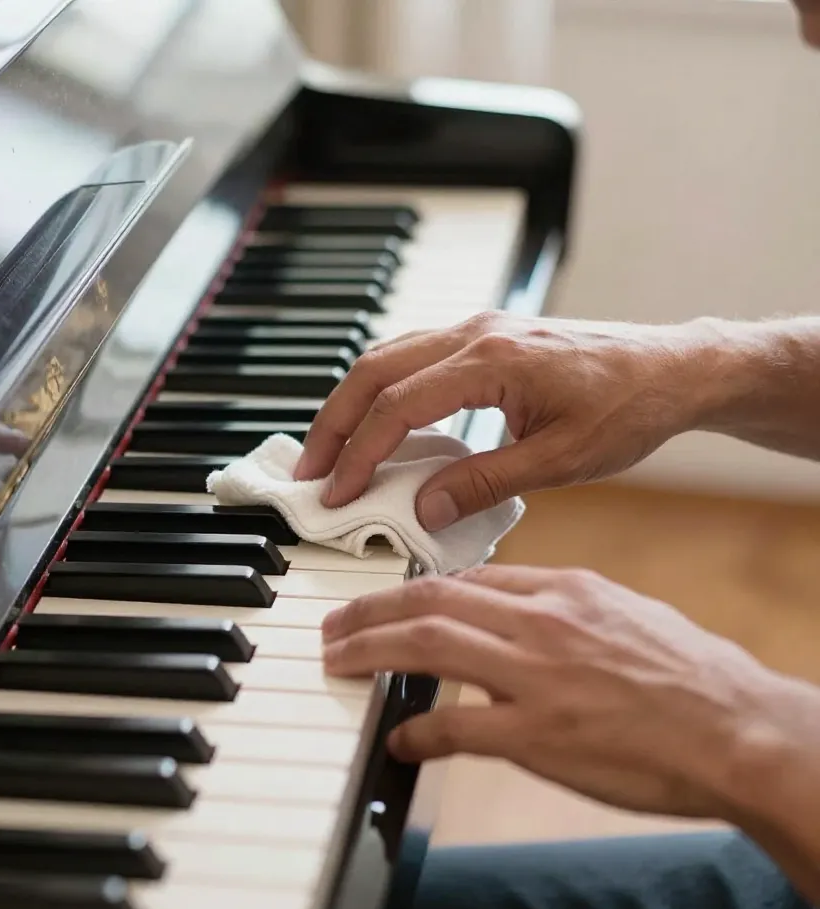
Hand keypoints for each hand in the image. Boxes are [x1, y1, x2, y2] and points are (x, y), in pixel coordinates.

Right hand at [295, 312, 723, 530]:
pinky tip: (377, 422)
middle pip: (373, 370)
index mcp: (493, 361)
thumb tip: (423, 508)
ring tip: (330, 451)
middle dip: (332, 423)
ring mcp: (479, 328)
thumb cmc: (628, 407)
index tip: (337, 493)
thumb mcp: (559, 460)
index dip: (360, 454)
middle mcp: (477, 333)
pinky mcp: (485, 337)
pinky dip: (381, 390)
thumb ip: (484, 483)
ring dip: (351, 403)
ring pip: (386, 356)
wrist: (672, 370)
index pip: (398, 407)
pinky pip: (412, 356)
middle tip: (309, 472)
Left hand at [322, 566, 818, 820]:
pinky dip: (416, 729)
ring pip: (426, 644)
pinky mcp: (539, 735)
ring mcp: (536, 677)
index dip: (410, 588)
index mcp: (562, 590)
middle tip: (332, 625)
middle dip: (368, 609)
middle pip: (428, 600)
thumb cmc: (690, 677)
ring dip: (368, 650)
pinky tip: (397, 738)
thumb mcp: (623, 612)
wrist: (742, 730)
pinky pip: (456, 726)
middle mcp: (541, 622)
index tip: (383, 601)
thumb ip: (561, 606)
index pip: (464, 577)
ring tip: (338, 660)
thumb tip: (513, 607)